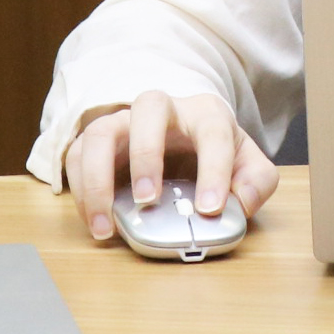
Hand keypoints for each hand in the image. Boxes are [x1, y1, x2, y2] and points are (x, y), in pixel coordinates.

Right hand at [64, 90, 278, 242]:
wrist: (183, 140)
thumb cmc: (213, 153)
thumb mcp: (246, 164)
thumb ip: (257, 181)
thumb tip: (242, 202)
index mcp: (206, 113)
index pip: (214, 131)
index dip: (214, 169)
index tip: (209, 209)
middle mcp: (163, 110)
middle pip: (149, 107)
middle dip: (146, 153)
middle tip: (149, 200)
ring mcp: (124, 124)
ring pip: (100, 131)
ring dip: (98, 179)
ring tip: (107, 226)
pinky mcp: (96, 143)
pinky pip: (76, 157)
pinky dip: (79, 192)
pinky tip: (95, 222)